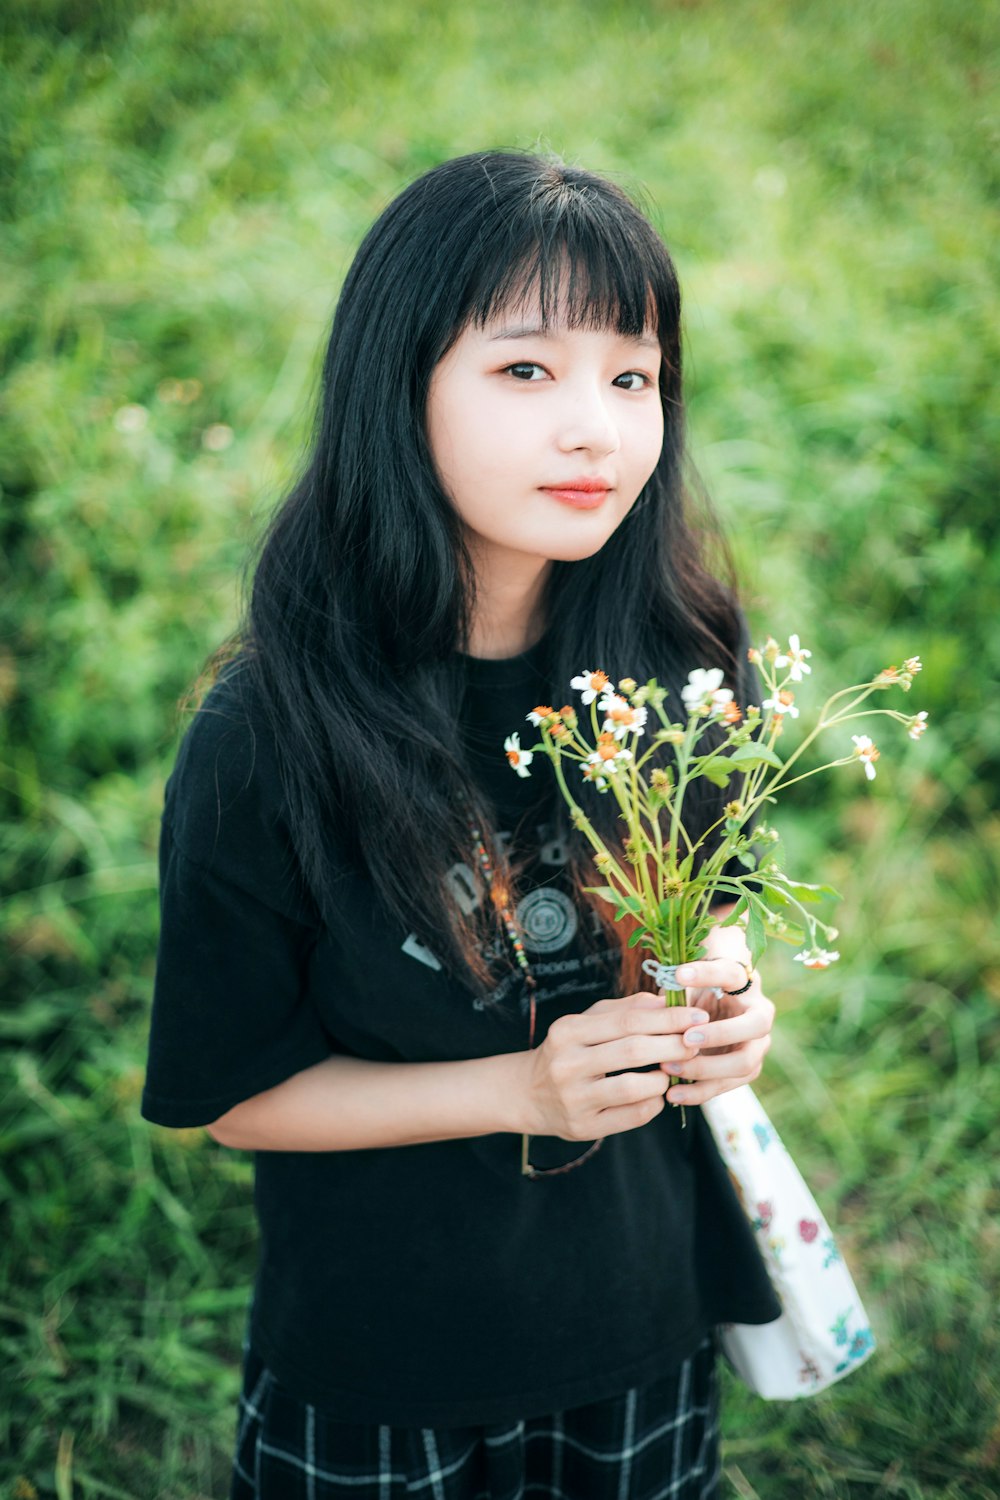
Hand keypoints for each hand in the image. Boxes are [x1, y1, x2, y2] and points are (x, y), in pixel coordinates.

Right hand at [524, 992, 710, 1140]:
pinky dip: (653, 1103)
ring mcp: (574, 1098)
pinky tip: (657, 1094)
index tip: (698, 1015)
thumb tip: (667, 1000)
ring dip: (664, 1078)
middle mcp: (567, 1063)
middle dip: (673, 1045)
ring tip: (674, 1070)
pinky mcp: (584, 1127)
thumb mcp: (588, 1022)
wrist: (529, 1093)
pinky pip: (632, 1116)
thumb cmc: (569, 1050)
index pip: (628, 1020)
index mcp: (568, 1030)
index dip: (668, 1018)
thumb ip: (626, 1009)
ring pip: (633, 1086)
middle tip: (697, 1042)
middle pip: (633, 1051)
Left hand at [656, 924, 775, 1106]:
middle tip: (685, 1039)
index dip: (706, 974)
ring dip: (706, 1068)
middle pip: (755, 1026)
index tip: (678, 974)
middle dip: (720, 1034)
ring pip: (744, 1063)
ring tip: (669, 1069)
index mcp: (745, 981)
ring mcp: (757, 1044)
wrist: (715, 1004)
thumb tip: (658, 1003)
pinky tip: (672, 1094)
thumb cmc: (696, 988)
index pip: (730, 973)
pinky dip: (700, 1091)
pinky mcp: (746, 1069)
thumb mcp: (687, 982)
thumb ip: (676, 991)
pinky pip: (728, 1084)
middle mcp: (760, 1013)